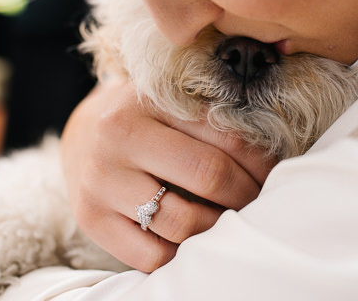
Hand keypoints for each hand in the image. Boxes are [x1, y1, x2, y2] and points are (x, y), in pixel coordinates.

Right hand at [60, 78, 277, 271]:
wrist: (82, 136)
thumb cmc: (146, 119)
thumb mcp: (171, 102)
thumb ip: (211, 116)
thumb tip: (273, 153)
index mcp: (149, 101)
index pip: (224, 136)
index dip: (260, 162)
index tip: (275, 176)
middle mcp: (120, 136)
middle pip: (207, 175)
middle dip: (245, 196)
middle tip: (260, 204)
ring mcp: (101, 181)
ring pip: (182, 221)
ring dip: (218, 228)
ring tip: (232, 223)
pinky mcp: (91, 219)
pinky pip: (151, 255)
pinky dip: (183, 255)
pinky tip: (196, 242)